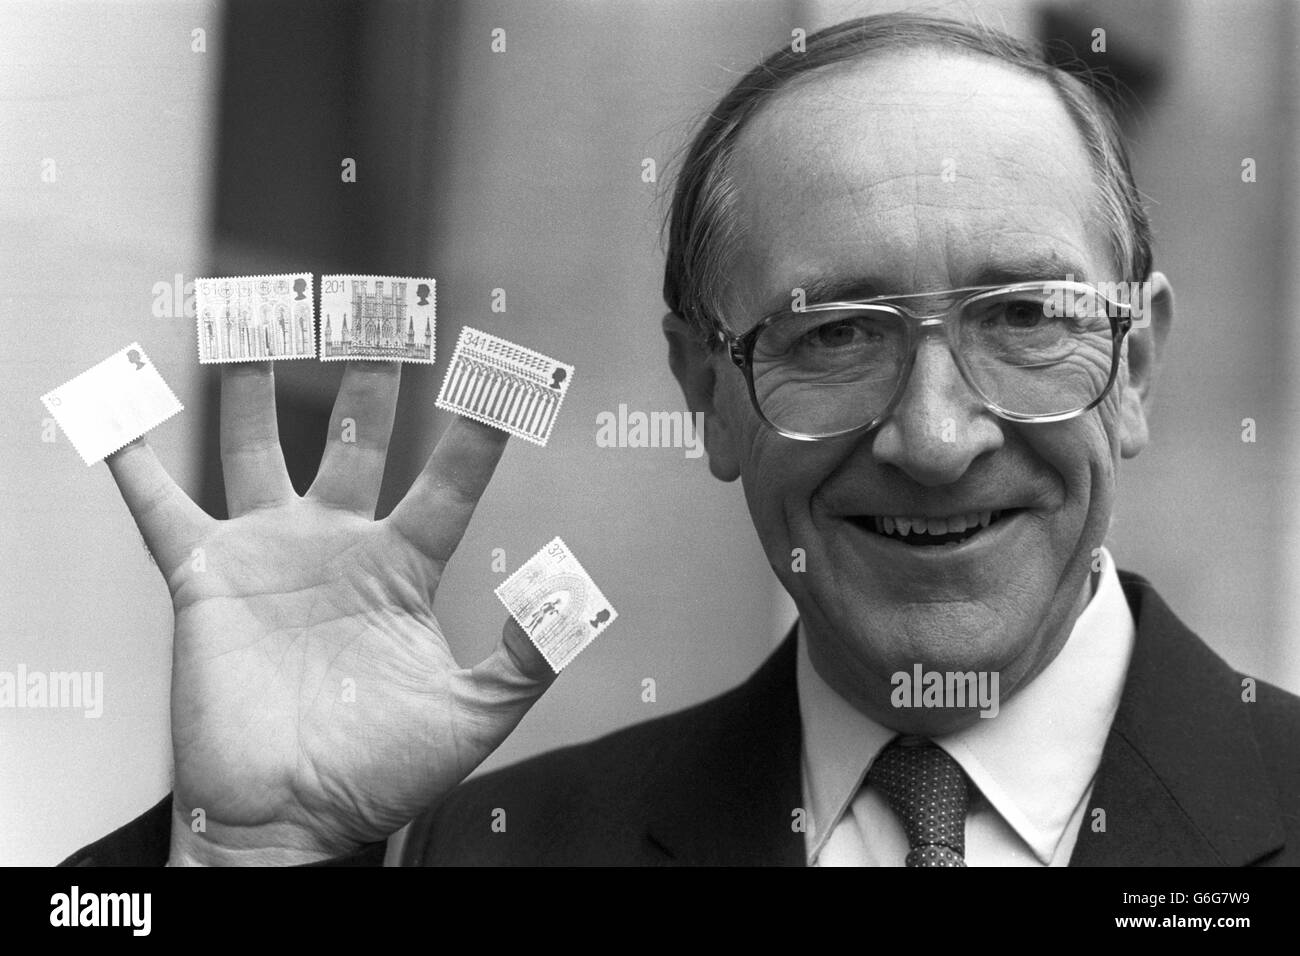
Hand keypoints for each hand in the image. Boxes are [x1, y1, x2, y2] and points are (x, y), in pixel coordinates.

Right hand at [107, 361, 555, 864]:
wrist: (288, 819)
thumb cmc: (379, 774)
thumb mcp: (473, 716)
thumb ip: (524, 658)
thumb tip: (570, 601)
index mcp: (404, 568)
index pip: (451, 480)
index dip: (479, 428)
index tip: (511, 373)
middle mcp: (338, 545)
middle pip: (356, 438)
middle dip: (366, 376)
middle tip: (377, 309)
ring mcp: (269, 552)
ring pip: (258, 447)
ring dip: (255, 385)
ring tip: (260, 316)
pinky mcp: (204, 575)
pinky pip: (160, 506)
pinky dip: (134, 462)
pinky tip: (119, 415)